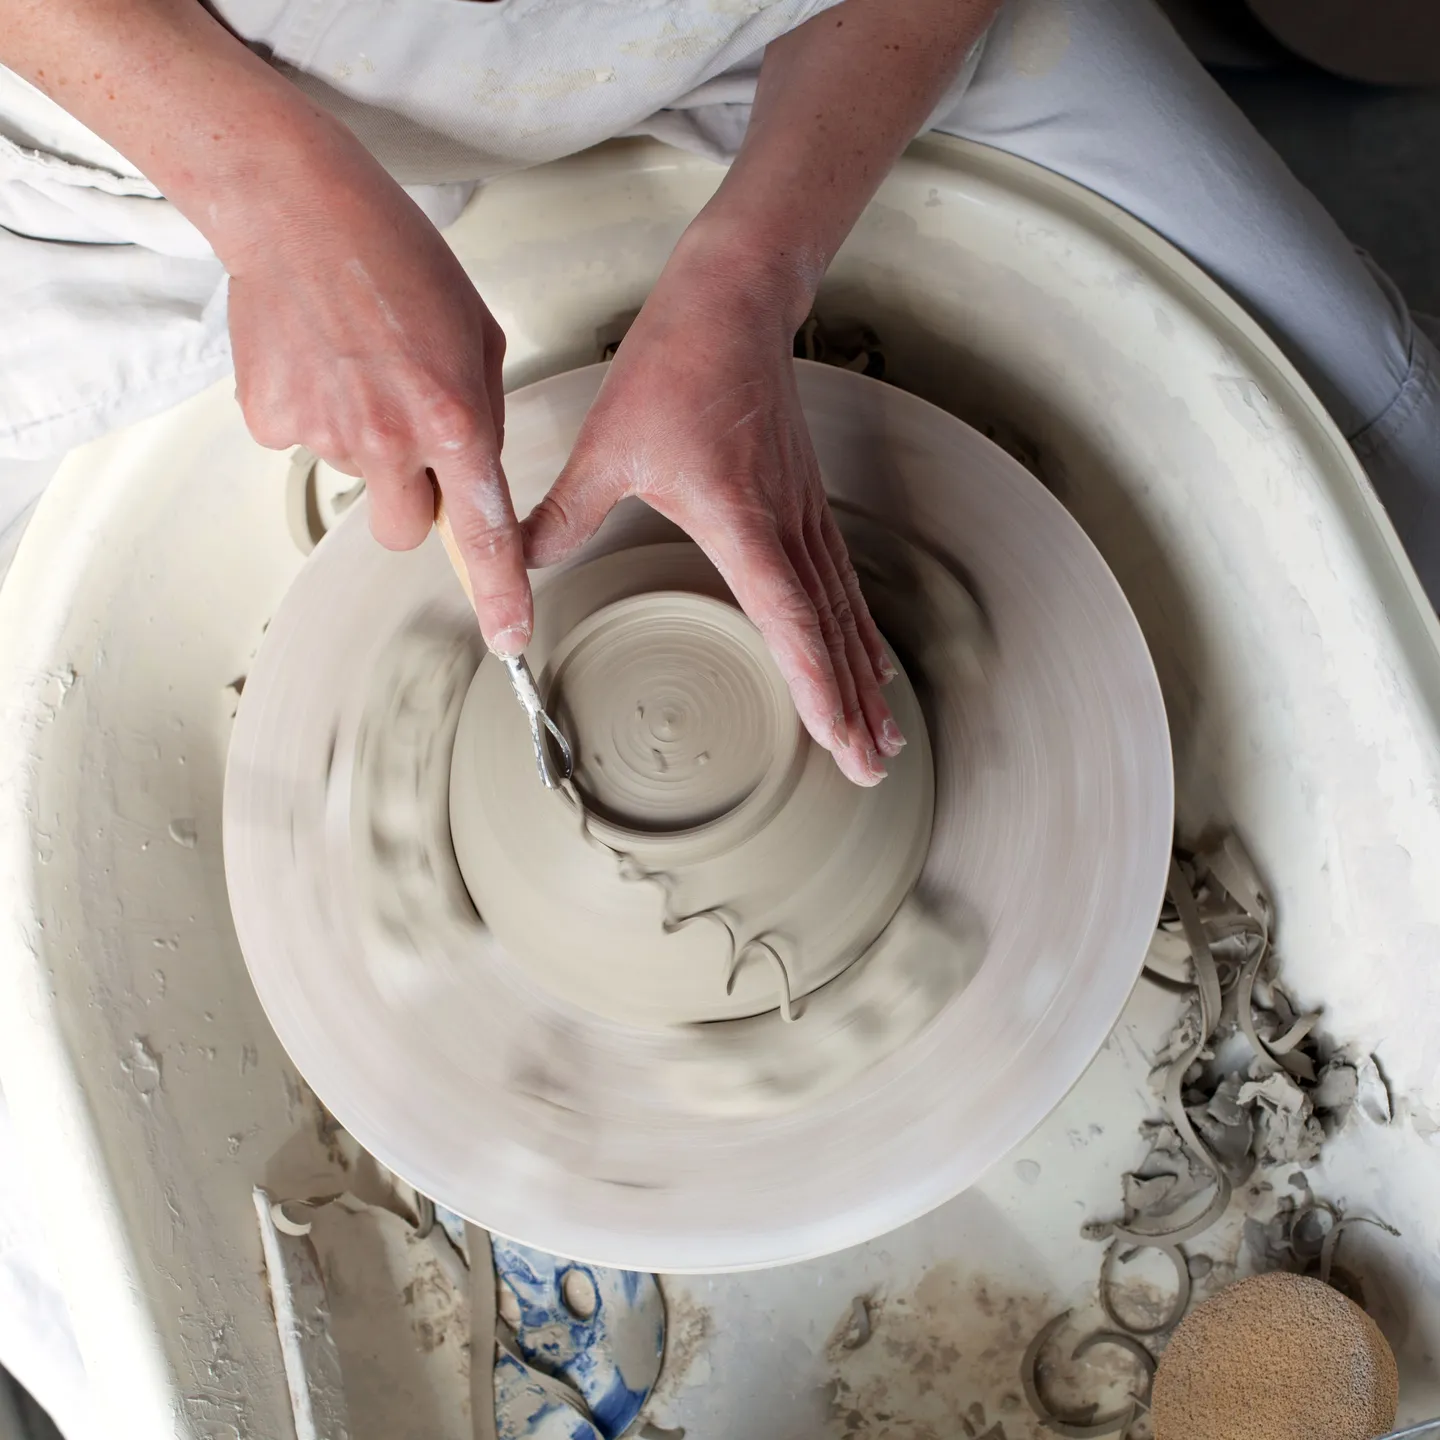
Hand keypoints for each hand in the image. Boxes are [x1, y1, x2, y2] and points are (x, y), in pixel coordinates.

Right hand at [227, 139, 532, 654]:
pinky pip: (303, 443)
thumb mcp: (477, 334)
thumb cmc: (395, 255)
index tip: (509, 637)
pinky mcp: (271, 420)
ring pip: (353, 478)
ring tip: (360, 366)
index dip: (500, 593)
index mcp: (453, 419)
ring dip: (362, 441)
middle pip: (402, 531)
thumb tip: (473, 468)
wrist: (296, 208)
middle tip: (407, 439)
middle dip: (410, 504)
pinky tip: (320, 361)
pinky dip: (313, 413)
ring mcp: (325, 433)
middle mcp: (389, 439)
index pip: (483, 533)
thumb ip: (482, 414)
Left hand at [522, 240, 903, 786]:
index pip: (789, 619)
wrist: (732, 303)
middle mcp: (786, 525)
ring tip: (882, 734)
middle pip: (830, 633)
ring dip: (864, 678)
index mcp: (742, 520)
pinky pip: (841, 582)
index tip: (837, 738)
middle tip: (871, 767)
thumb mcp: (608, 443)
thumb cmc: (676, 365)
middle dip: (852, 706)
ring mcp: (804, 514)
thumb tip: (520, 565)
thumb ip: (566, 512)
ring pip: (845, 613)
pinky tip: (869, 657)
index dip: (816, 684)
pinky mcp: (805, 502)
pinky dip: (858, 631)